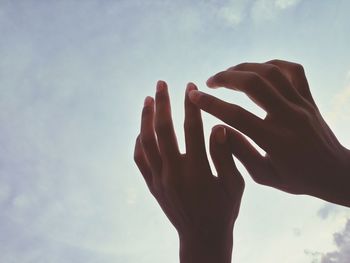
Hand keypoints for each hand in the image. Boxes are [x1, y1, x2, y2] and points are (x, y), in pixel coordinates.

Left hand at [134, 81, 244, 262]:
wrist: (202, 238)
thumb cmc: (224, 210)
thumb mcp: (235, 185)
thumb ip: (226, 155)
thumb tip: (218, 126)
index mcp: (198, 171)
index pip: (192, 129)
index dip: (191, 105)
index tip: (190, 86)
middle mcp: (174, 173)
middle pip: (163, 130)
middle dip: (162, 103)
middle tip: (161, 83)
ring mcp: (159, 180)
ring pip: (146, 142)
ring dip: (145, 119)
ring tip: (148, 99)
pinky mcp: (152, 186)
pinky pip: (140, 160)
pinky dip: (138, 142)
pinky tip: (142, 130)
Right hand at [189, 60, 349, 206]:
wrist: (334, 172)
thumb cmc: (297, 178)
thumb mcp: (264, 176)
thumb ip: (239, 152)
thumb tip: (217, 129)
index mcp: (276, 141)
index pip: (237, 116)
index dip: (211, 104)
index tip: (193, 96)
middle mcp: (290, 117)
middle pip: (255, 84)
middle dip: (226, 77)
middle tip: (209, 81)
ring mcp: (302, 104)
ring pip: (271, 72)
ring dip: (244, 68)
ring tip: (227, 74)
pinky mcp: (309, 98)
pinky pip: (292, 70)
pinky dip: (271, 64)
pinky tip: (257, 70)